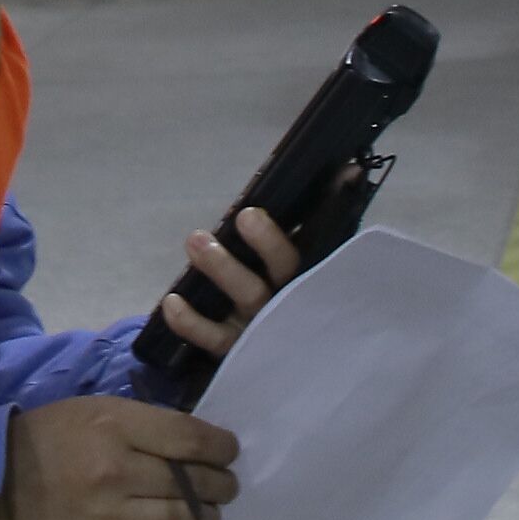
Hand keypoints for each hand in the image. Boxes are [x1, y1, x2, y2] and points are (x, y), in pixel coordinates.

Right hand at [4, 395, 238, 519]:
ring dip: (207, 518)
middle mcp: (117, 471)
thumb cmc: (50, 439)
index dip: (221, 447)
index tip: (229, 452)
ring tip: (208, 514)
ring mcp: (111, 517)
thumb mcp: (94, 411)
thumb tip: (196, 443)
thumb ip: (144, 424)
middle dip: (222, 484)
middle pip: (195, 482)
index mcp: (115, 426)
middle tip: (226, 486)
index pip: (191, 438)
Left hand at [156, 208, 306, 363]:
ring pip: (247, 300)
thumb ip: (314, 215)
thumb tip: (347, 169)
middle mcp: (286, 303)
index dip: (285, 234)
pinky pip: (213, 338)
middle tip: (244, 215)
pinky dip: (191, 323)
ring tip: (196, 240)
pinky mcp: (235, 350)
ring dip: (222, 269)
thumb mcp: (290, 255)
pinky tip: (171, 302)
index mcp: (302, 277)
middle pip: (281, 274)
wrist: (270, 349)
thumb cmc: (278, 285)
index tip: (257, 211)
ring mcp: (261, 328)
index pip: (302, 252)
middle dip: (265, 244)